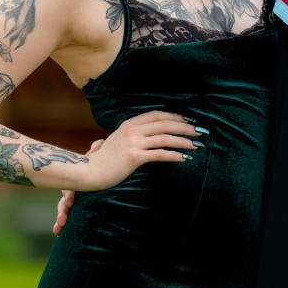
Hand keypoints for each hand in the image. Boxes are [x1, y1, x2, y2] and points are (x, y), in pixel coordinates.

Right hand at [52, 139, 103, 236]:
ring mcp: (74, 197)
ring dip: (61, 218)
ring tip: (58, 229)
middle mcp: (74, 186)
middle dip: (63, 211)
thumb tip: (96, 146)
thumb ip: (97, 150)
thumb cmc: (102, 159)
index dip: (69, 194)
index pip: (71, 186)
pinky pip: (68, 215)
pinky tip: (58, 232)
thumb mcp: (100, 154)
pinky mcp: (77, 205)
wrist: (106, 168)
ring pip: (64, 208)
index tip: (70, 202)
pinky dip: (62, 223)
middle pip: (65, 199)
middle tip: (62, 221)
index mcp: (78, 176)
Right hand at [77, 111, 201, 192]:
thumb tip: (148, 135)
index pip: (157, 114)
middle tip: (199, 131)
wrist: (88, 172)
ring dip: (184, 140)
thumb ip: (131, 135)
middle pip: (165, 123)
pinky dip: (174, 154)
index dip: (174, 116)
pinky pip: (160, 154)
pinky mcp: (134, 157)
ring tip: (197, 144)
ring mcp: (133, 142)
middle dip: (185, 126)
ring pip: (165, 137)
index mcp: (129, 124)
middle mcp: (132, 129)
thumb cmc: (104, 160)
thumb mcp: (117, 141)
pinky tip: (184, 158)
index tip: (188, 120)